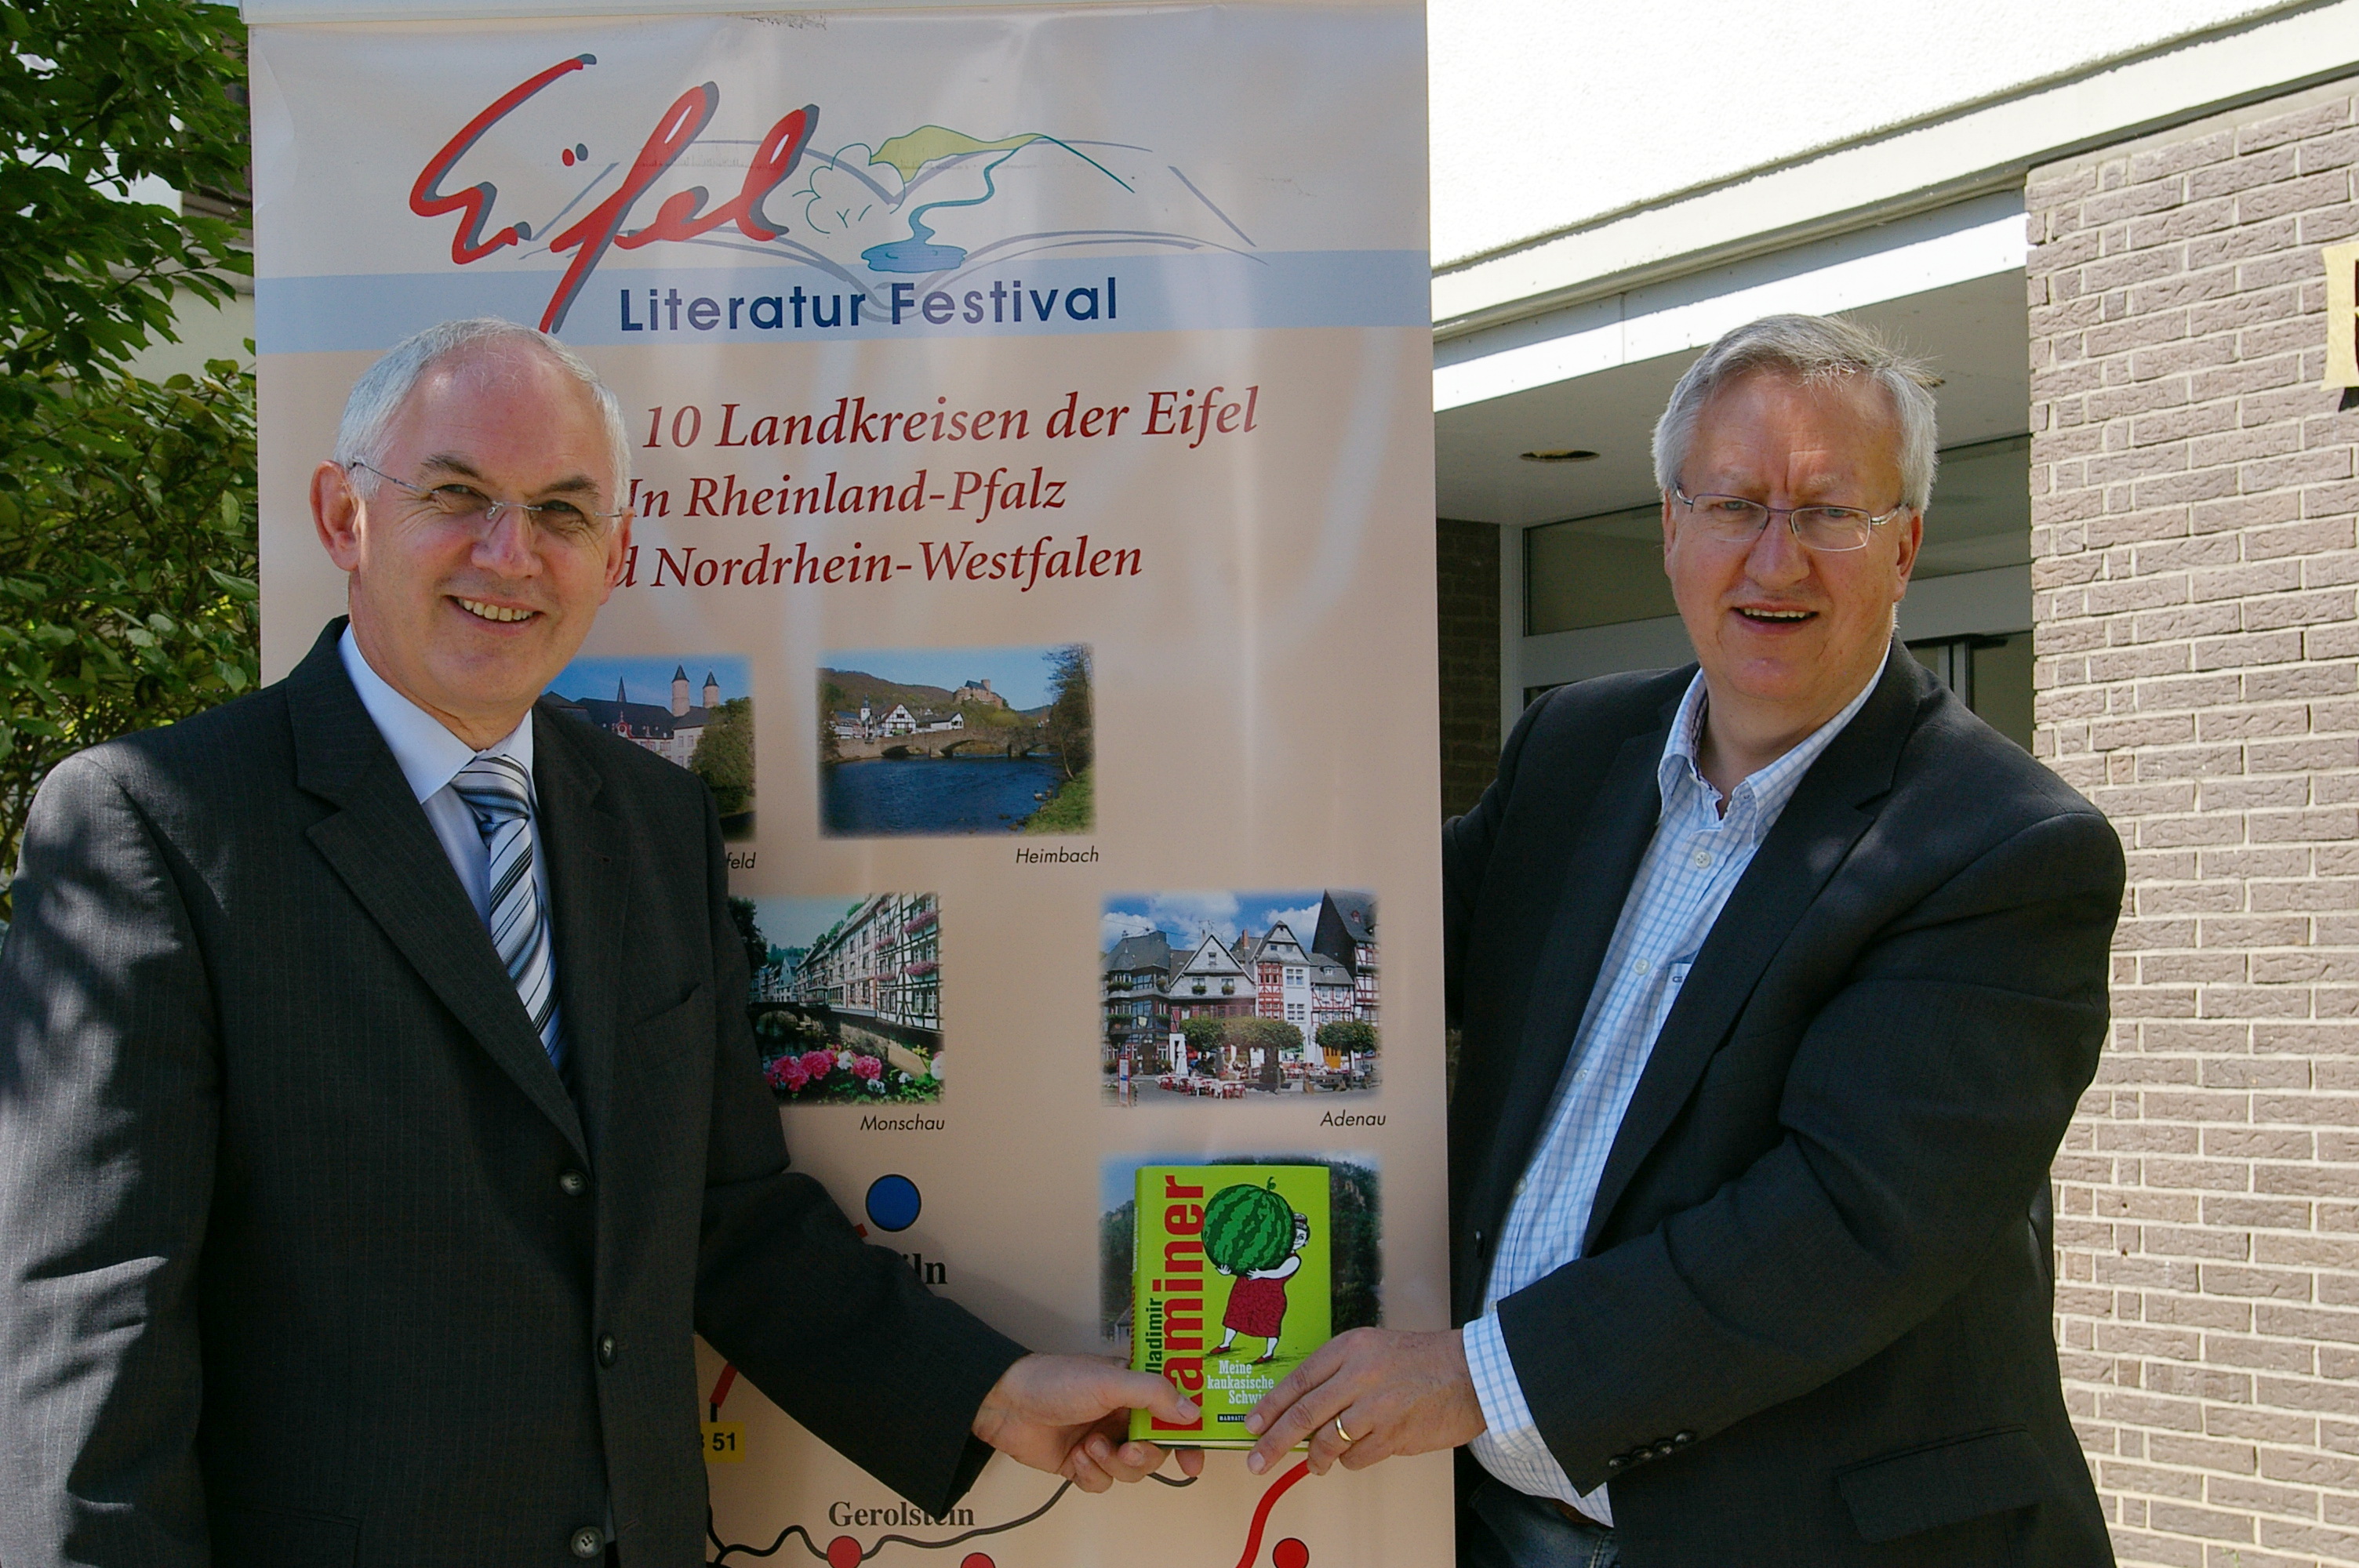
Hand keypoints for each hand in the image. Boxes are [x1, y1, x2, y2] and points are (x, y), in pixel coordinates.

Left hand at [972, 1353, 1207, 1490]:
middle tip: (1130, 1450)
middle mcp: (1123, 1414)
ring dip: (1114, 1463)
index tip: (1194, 1457)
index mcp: (1134, 1387)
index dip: (1189, 1435)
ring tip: (1092, 1447)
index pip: (1175, 1411)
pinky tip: (1078, 1457)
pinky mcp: (1082, 1463)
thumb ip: (1154, 1393)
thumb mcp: (1109, 1381)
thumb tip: (1191, 1411)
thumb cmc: (1053, 1381)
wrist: (1005, 1404)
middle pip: (1157, 1448)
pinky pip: (1104, 1482)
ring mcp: (1103, 1439)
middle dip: (1146, 1454)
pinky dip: (1093, 1474)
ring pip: (1132, 1470)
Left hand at [1242, 1327, 1485, 1476]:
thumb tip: (1303, 1410)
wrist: (1471, 1373)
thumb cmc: (1423, 1359)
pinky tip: (1354, 1455)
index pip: (1300, 1379)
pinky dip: (1349, 1461)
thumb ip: (1339, 1374)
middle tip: (1257, 1459)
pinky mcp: (1395, 1435)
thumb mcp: (1374, 1349)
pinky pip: (1357, 1457)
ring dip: (1316, 1459)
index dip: (1271, 1405)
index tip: (1252, 1424)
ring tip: (1315, 1465)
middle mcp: (1360, 1375)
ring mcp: (1378, 1407)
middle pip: (1305, 1414)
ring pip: (1329, 1442)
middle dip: (1275, 1441)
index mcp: (1351, 1348)